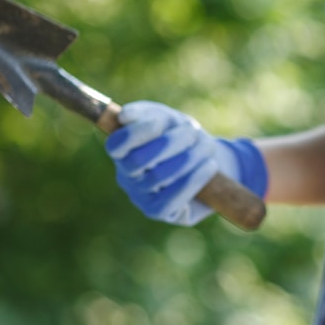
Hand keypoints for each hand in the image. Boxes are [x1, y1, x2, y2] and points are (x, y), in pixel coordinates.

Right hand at [105, 101, 266, 225]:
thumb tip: (123, 116)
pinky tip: (209, 166)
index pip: (115, 145)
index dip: (135, 133)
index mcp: (122, 151)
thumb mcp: (166, 118)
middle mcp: (126, 175)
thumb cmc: (180, 134)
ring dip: (188, 158)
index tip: (158, 122)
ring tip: (208, 146)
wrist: (207, 160)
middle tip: (193, 130)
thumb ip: (144, 113)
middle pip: (138, 160)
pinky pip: (171, 199)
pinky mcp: (157, 211)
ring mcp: (139, 196)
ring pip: (159, 177)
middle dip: (170, 143)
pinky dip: (193, 180)